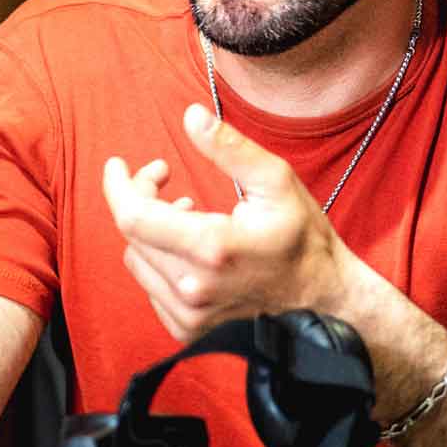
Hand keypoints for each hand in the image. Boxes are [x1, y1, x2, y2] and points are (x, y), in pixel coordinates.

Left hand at [101, 103, 355, 342]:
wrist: (328, 303)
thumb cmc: (304, 240)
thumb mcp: (276, 183)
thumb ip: (230, 148)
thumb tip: (191, 115)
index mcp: (212, 248)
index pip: (132, 216)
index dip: (118, 186)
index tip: (119, 165)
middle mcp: (193, 287)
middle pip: (133, 233)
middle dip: (139, 196)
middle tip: (164, 177)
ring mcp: (190, 314)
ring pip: (137, 258)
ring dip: (150, 228)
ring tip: (185, 210)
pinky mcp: (189, 330)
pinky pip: (150, 286)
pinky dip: (158, 259)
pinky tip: (188, 247)